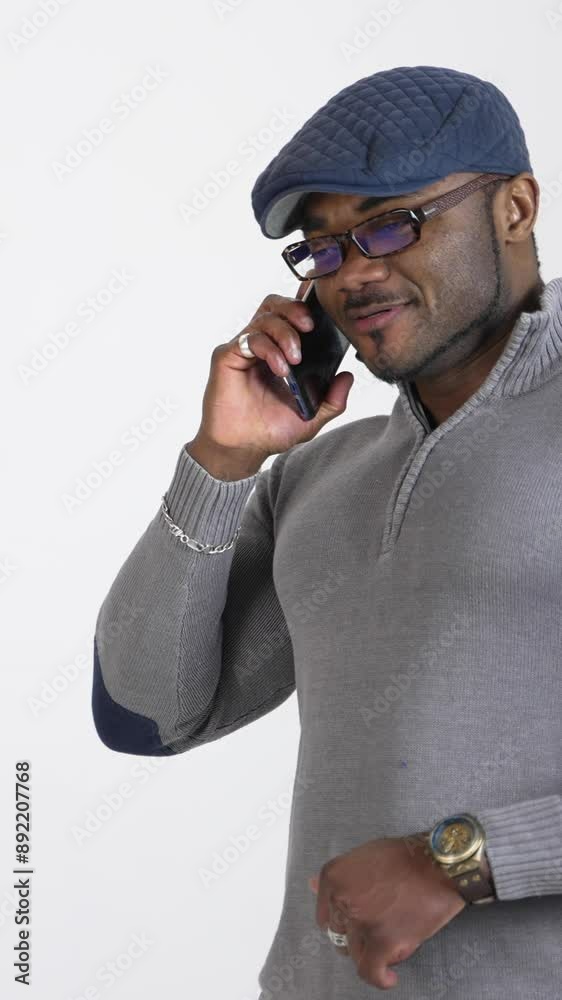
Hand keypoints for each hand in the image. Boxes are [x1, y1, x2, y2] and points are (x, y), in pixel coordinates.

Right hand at [194, 280, 353, 459]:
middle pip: (276, 306)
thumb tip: (347, 377)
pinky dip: (269, 349)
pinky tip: (280, 368)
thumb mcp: (310, 418)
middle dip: (295, 309)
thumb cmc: (269, 431)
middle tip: (310, 327)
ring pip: (264, 317)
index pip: (292, 315)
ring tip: (295, 357)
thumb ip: (331, 400)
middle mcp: (261, 345)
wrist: (241, 449)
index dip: (305, 302)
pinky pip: (249, 339)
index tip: (321, 301)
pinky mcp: (227, 357)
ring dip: (285, 332)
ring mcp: (244, 349)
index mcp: (280, 351)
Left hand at [308, 834, 465, 989]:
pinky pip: (371, 971)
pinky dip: (380, 979)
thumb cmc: (404, 857)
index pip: (325, 915)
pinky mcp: (383, 941)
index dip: (343, 922)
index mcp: (333, 877)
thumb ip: (339, 877)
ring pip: (354, 953)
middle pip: (339, 935)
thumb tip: (310, 886)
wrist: (438, 864)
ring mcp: (360, 921)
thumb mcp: (363, 856)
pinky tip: (390, 978)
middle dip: (357, 936)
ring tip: (392, 943)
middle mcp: (341, 899)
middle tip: (380, 928)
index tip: (358, 923)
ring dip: (370, 953)